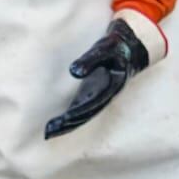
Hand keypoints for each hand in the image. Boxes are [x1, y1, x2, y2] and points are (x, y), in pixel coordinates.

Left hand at [45, 17, 151, 138]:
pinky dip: (71, 116)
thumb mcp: (104, 48)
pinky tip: (57, 122)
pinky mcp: (94, 93)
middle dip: (69, 124)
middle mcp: (106, 96)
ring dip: (68, 124)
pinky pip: (82, 108)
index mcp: (111, 87)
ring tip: (49, 132)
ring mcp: (100, 96)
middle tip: (49, 132)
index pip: (92, 104)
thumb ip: (90, 59)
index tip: (62, 120)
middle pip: (87, 114)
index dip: (77, 113)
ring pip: (84, 114)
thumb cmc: (115, 46)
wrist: (129, 45)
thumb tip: (74, 72)